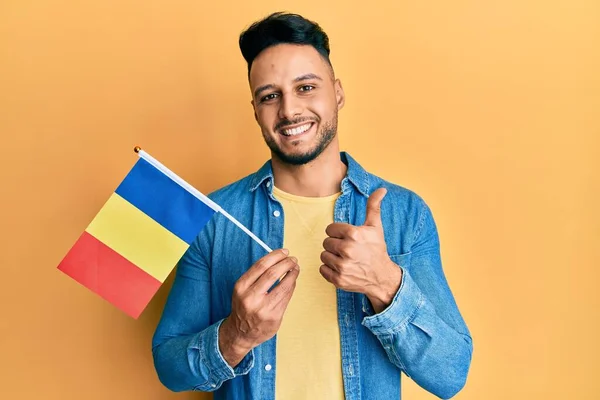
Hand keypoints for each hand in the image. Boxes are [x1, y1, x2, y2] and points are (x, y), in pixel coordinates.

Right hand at [219, 249, 299, 366]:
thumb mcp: (243, 289)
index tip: (284, 251)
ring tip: (296, 268)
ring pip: (283, 286)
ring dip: (292, 274)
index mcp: (241, 287)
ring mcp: (263, 309)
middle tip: (293, 259)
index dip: (275, 256)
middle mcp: (250, 297)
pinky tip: (293, 281)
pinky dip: (292, 286)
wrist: (240, 333)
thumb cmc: (244, 307)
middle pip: (273, 273)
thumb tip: (278, 258)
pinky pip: (287, 297)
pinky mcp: (274, 317)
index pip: (261, 265)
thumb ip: (257, 275)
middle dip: (286, 263)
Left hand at [320, 188, 401, 312]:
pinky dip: (329, 269)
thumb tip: (381, 189)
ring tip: (344, 258)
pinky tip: (341, 267)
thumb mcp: (375, 227)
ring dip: (331, 257)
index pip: (330, 229)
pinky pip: (322, 269)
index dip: (337, 233)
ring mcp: (342, 266)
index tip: (346, 237)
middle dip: (335, 245)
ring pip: (323, 255)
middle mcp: (347, 250)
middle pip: (326, 242)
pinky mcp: (338, 280)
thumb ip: (373, 206)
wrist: (382, 277)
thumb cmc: (377, 249)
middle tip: (347, 249)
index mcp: (354, 234)